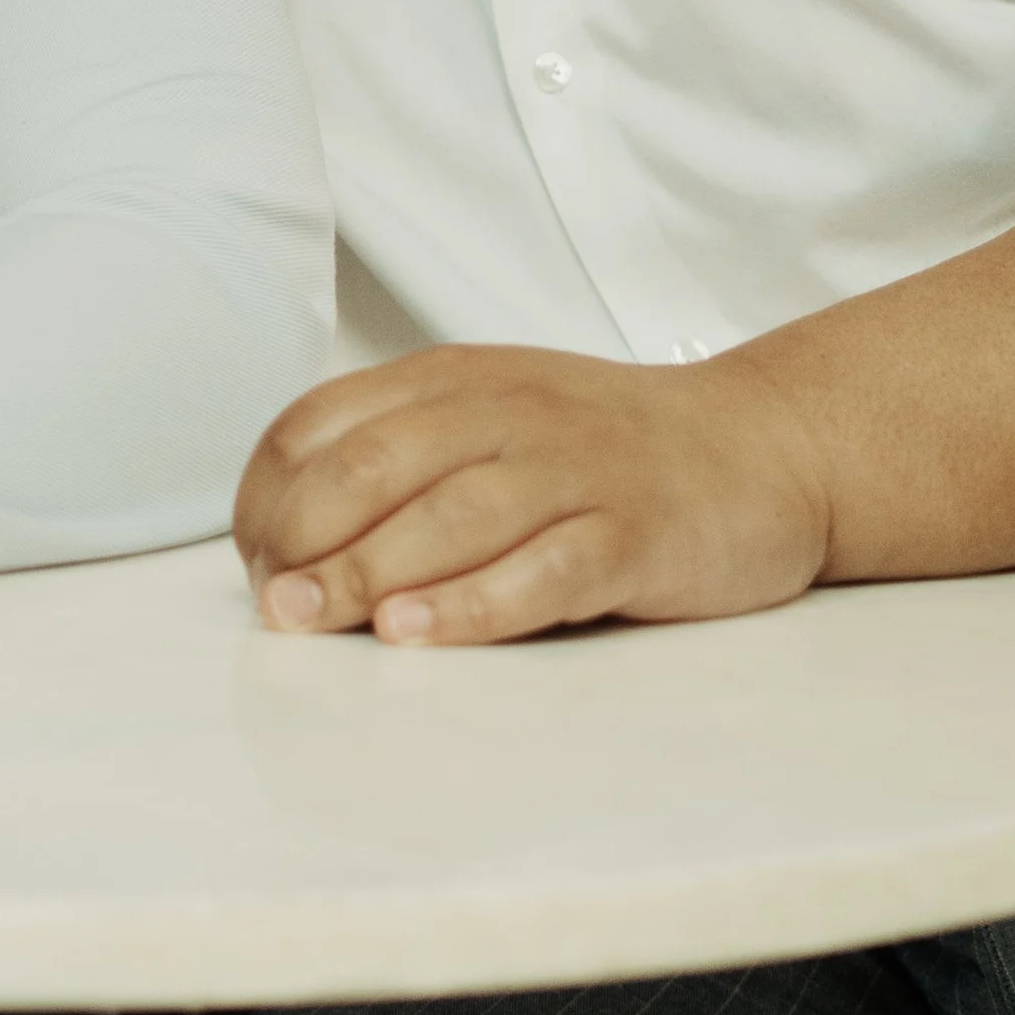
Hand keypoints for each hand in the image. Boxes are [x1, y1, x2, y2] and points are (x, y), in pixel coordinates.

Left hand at [235, 343, 833, 647]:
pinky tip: (420, 634)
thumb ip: (398, 460)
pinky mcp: (633, 533)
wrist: (761, 447)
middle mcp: (505, 411)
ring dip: (370, 572)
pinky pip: (545, 568)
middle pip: (377, 466)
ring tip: (314, 620)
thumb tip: (283, 546)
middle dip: (307, 538)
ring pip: (451, 515)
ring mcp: (573, 469)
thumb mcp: (488, 422)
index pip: (324, 422)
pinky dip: (475, 603)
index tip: (253, 561)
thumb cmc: (600, 451)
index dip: (271, 493)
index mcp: (452, 380)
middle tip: (272, 606)